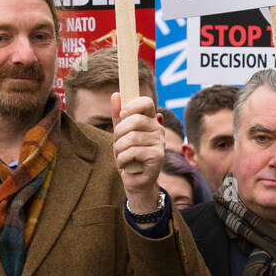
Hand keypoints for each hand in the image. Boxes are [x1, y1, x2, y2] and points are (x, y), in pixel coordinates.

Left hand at [112, 93, 163, 214]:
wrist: (136, 181)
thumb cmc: (129, 156)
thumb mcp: (120, 135)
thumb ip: (118, 116)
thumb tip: (116, 95)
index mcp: (150, 120)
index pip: (146, 103)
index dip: (133, 105)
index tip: (122, 114)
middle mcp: (158, 129)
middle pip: (135, 120)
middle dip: (119, 133)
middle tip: (117, 143)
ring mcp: (159, 143)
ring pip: (131, 138)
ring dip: (119, 149)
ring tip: (120, 156)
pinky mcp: (157, 156)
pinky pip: (133, 152)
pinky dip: (122, 159)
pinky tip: (124, 164)